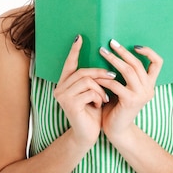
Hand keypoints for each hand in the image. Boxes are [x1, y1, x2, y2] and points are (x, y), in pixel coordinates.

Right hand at [53, 35, 113, 149]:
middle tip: (113, 76)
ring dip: (101, 88)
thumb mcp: (93, 92)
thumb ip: (93, 78)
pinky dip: (99, 96)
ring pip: (87, 80)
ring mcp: (63, 96)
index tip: (80, 37)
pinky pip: (90, 91)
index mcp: (64, 84)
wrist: (88, 135)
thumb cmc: (92, 112)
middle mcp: (59, 88)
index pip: (69, 64)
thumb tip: (104, 59)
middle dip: (100, 73)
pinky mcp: (70, 104)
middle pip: (82, 71)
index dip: (74, 51)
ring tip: (105, 97)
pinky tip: (100, 104)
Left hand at [98, 39, 162, 141]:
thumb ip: (126, 75)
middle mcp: (149, 89)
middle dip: (123, 52)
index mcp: (150, 84)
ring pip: (129, 71)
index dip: (148, 52)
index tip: (134, 45)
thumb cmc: (117, 107)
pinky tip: (96, 76)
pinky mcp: (130, 101)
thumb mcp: (125, 88)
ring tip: (102, 52)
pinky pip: (116, 84)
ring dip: (114, 60)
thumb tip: (116, 52)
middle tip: (111, 43)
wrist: (117, 130)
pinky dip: (105, 78)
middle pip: (138, 64)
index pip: (158, 63)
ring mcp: (141, 95)